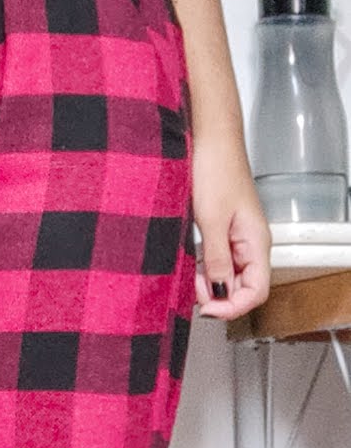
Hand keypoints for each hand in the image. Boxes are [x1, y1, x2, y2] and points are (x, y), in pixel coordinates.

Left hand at [189, 137, 271, 319]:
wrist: (210, 139)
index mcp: (256, 242)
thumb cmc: (216, 168)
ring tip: (189, 276)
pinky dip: (204, 265)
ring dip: (209, 281)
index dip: (233, 306)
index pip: (257, 291)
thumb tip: (218, 290)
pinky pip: (217, 258)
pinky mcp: (222, 228)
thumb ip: (216, 258)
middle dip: (218, 295)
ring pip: (228, 274)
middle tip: (193, 290)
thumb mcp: (211, 220)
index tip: (208, 308)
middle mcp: (250, 242)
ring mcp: (236, 236)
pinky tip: (190, 262)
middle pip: (242, 286)